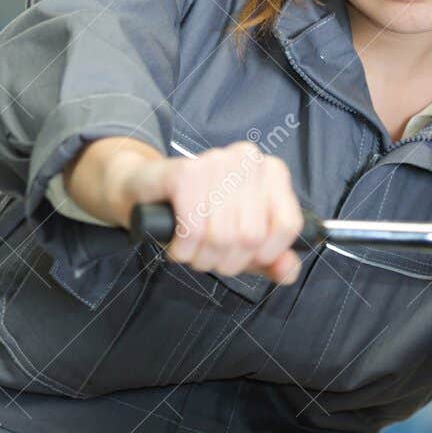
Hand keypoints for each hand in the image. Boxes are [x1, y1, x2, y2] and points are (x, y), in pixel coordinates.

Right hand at [69, 136, 303, 284]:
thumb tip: (289, 272)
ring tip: (191, 250)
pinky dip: (183, 248)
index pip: (287, 225)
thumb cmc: (197, 216)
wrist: (142, 191)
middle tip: (208, 256)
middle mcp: (249, 159)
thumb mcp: (240, 240)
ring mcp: (217, 161)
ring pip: (222, 235)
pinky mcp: (185, 172)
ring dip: (201, 257)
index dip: (264, 255)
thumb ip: (270, 258)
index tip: (243, 258)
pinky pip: (193, 228)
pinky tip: (178, 244)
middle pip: (252, 235)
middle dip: (226, 261)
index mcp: (272, 171)